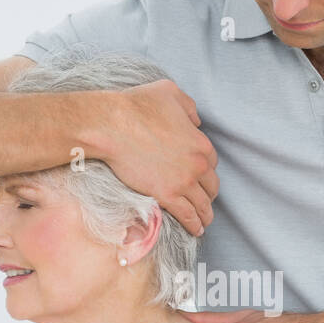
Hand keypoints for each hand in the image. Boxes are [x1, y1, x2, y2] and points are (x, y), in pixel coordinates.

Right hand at [102, 79, 218, 236]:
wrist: (112, 125)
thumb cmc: (137, 106)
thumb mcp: (170, 92)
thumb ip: (188, 106)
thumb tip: (196, 121)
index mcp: (200, 143)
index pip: (212, 162)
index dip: (206, 171)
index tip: (200, 178)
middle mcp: (197, 165)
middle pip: (211, 186)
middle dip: (209, 194)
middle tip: (205, 201)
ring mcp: (183, 182)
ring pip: (202, 205)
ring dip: (205, 215)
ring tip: (204, 222)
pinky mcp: (166, 196)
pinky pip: (187, 216)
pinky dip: (194, 225)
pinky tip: (196, 230)